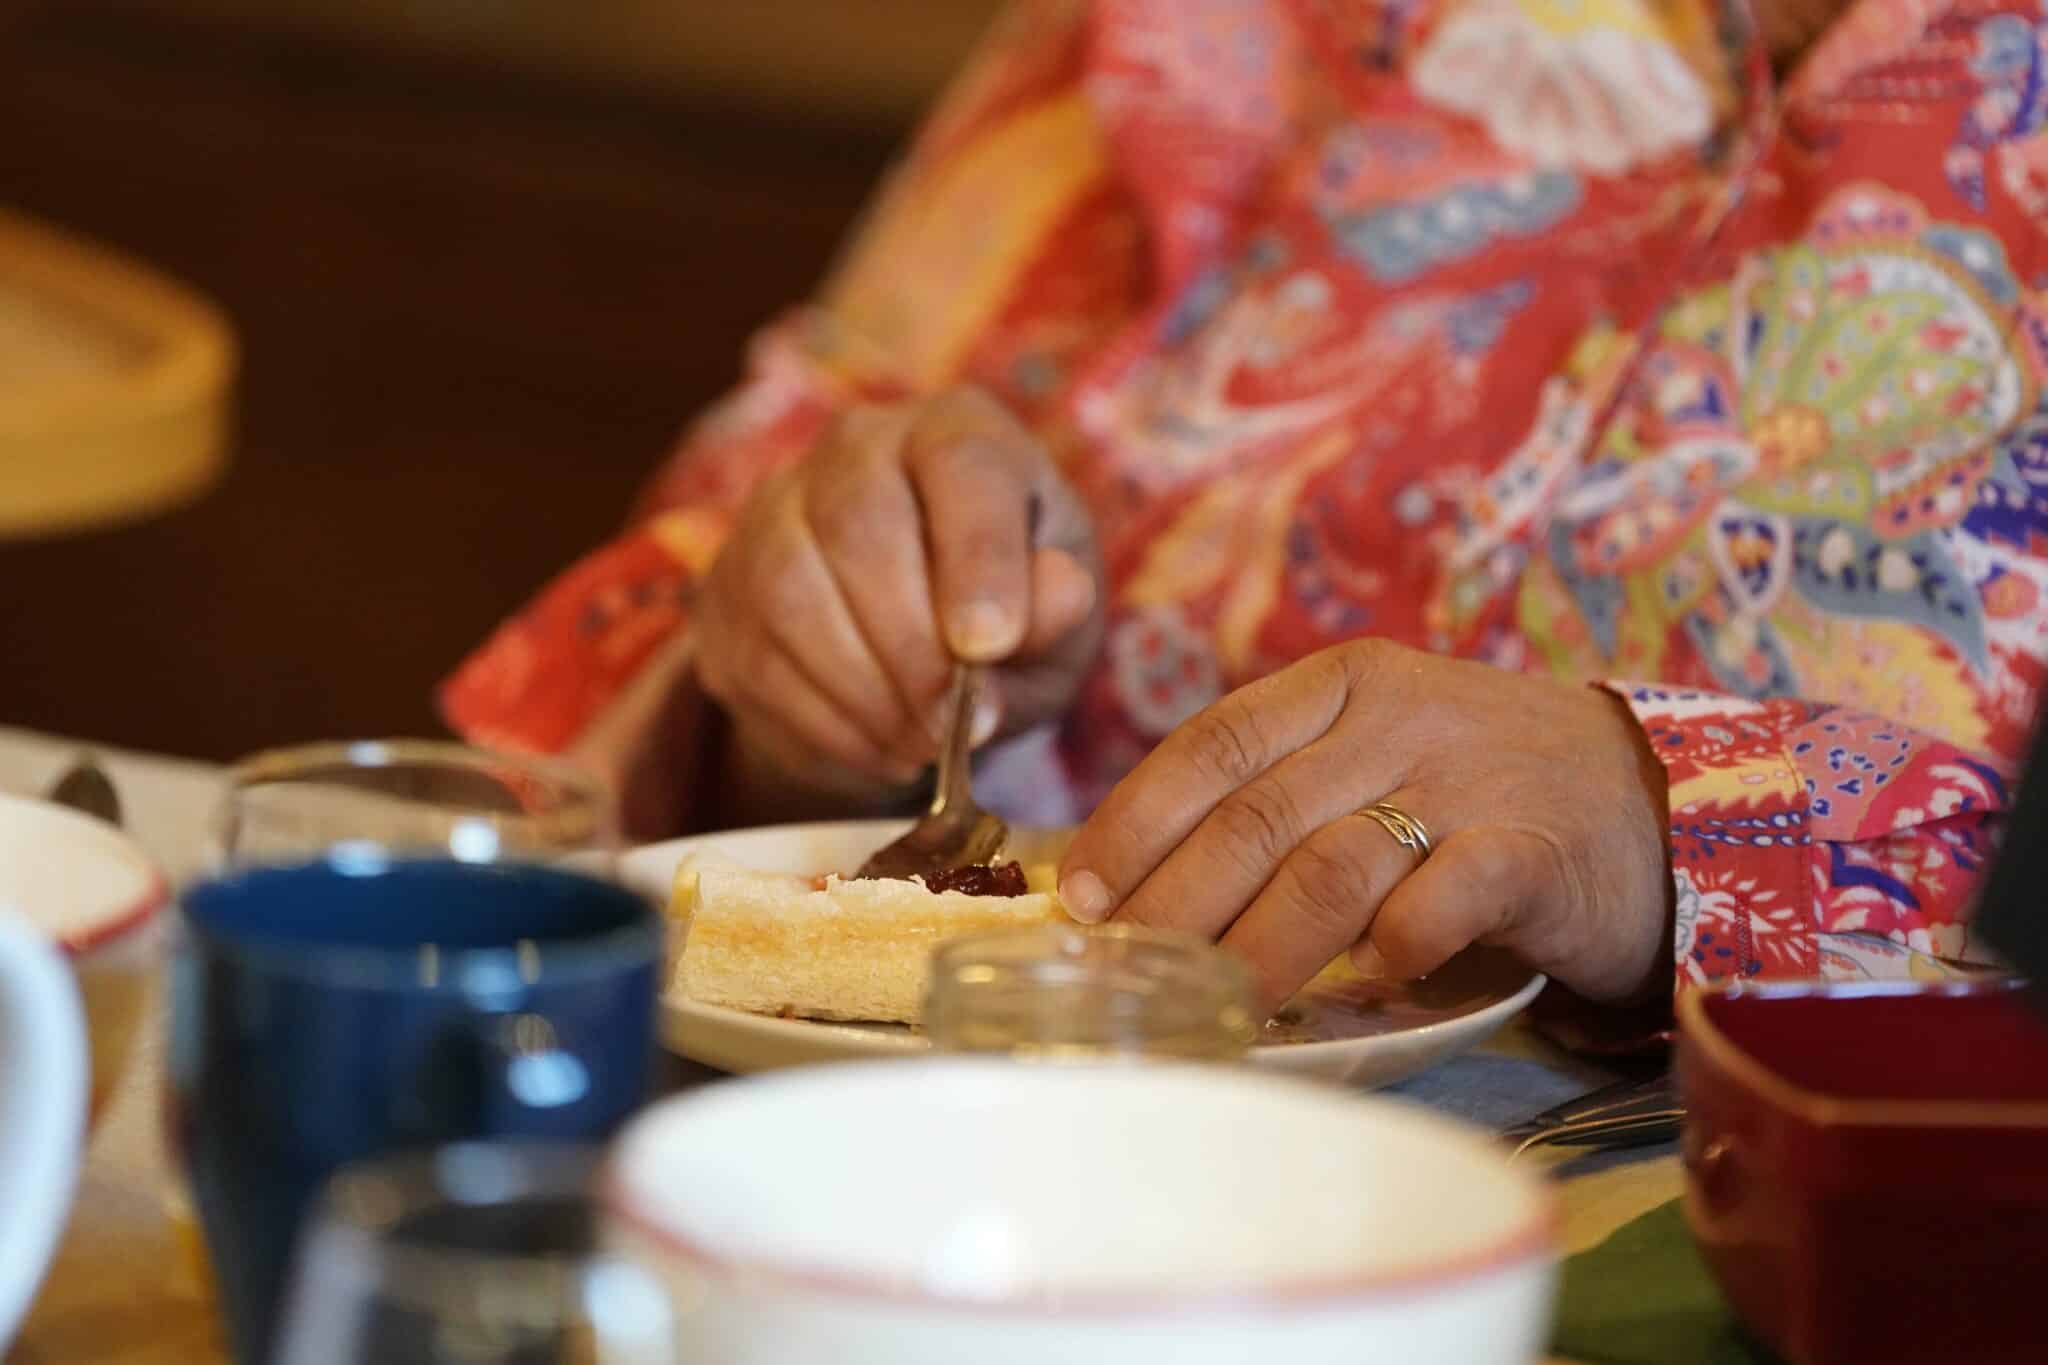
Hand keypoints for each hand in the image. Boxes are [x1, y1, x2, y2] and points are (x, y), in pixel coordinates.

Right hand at [694, 386, 1102, 804]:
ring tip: (921, 744)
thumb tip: (1047, 607)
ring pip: (792, 593)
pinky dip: (826, 721)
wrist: (923, 650)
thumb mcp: (1061, 616)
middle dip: (911, 647)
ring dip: (864, 692)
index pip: (961, 466)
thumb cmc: (1008, 614)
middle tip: (953, 726)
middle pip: (860, 528)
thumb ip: (1059, 611)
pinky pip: (759, 656)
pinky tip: (880, 746)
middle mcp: (855, 447)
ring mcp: (774, 512)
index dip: (976, 556)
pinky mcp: (724, 590)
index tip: (989, 645)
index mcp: (956, 430)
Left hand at [1056, 640, 1672, 1012]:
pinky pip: (1443, 896)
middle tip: (1126, 976)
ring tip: (1213, 1003)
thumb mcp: (1372, 753)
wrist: (1650, 792)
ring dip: (1260, 947)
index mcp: (1339, 686)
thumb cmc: (1477, 787)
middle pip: (1254, 817)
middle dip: (1174, 905)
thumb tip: (1141, 888)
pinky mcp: (1533, 846)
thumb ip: (1279, 794)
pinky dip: (1393, 944)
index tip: (1079, 898)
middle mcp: (1394, 718)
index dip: (1133, 825)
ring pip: (1330, 866)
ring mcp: (1466, 777)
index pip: (1209, 747)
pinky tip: (1361, 983)